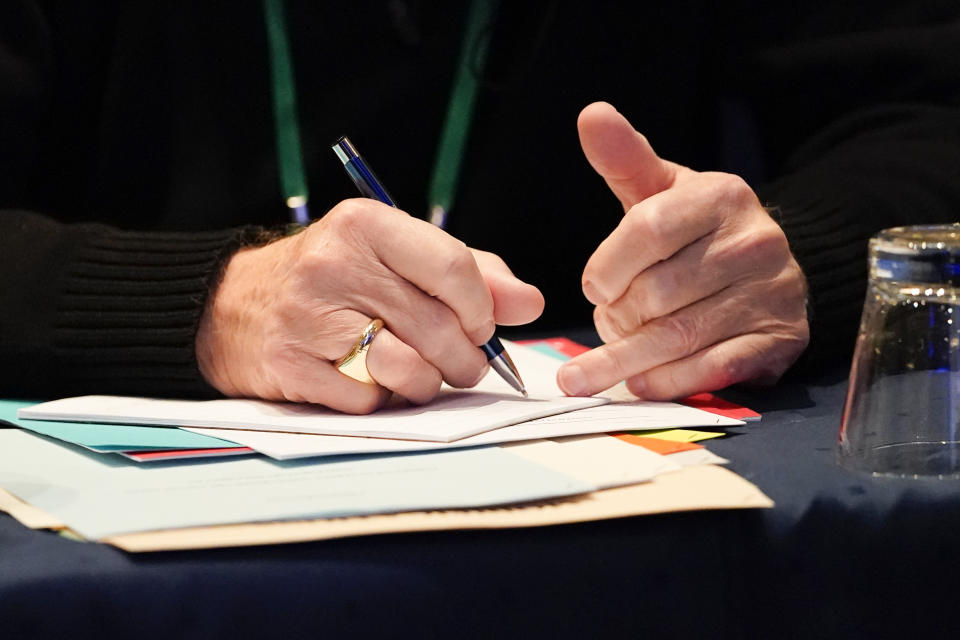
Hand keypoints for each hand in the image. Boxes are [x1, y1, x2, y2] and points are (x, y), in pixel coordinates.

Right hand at [196, 199, 543, 412]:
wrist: (234, 306)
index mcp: (366, 224)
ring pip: (411, 371)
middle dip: (466, 358)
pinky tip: (368, 380)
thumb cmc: (335, 279)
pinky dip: (380, 400)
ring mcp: (308, 317)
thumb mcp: (396, 256)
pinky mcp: (291, 366)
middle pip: (440, 329)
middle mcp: (334, 264)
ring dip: (428, 384)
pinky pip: (369, 401)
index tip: (481, 325)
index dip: (483, 310)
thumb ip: (471, 273)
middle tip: (461, 361)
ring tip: (419, 373)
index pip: (456, 270)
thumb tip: (530, 303)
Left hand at [557, 102, 808, 399]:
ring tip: (593, 370)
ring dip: (628, 357)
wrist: (763, 267)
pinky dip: (667, 382)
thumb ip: (626, 159)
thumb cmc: (697, 230)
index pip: (647, 229)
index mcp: (722, 195)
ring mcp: (772, 293)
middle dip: (618, 315)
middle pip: (658, 291)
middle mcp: (756, 241)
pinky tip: (638, 384)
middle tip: (608, 320)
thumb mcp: (663, 189)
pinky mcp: (778, 339)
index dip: (606, 267)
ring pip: (679, 335)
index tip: (593, 288)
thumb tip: (591, 114)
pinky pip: (712, 369)